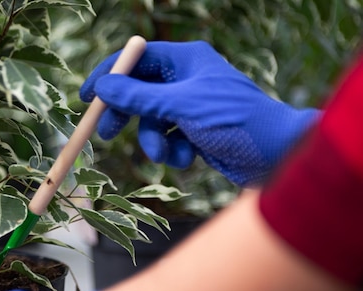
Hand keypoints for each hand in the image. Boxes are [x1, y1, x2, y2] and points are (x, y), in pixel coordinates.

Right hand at [80, 41, 319, 185]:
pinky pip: (169, 138)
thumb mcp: (180, 106)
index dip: (110, 75)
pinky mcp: (196, 131)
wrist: (276, 155)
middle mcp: (187, 79)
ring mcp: (191, 106)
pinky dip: (173, 150)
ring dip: (154, 140)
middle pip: (139, 91)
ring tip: (165, 153)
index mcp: (186, 60)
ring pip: (152, 121)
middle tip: (105, 132)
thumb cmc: (235, 120)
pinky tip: (188, 157)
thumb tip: (104, 87)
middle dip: (126, 115)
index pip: (137, 59)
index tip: (87, 96)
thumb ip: (139, 97)